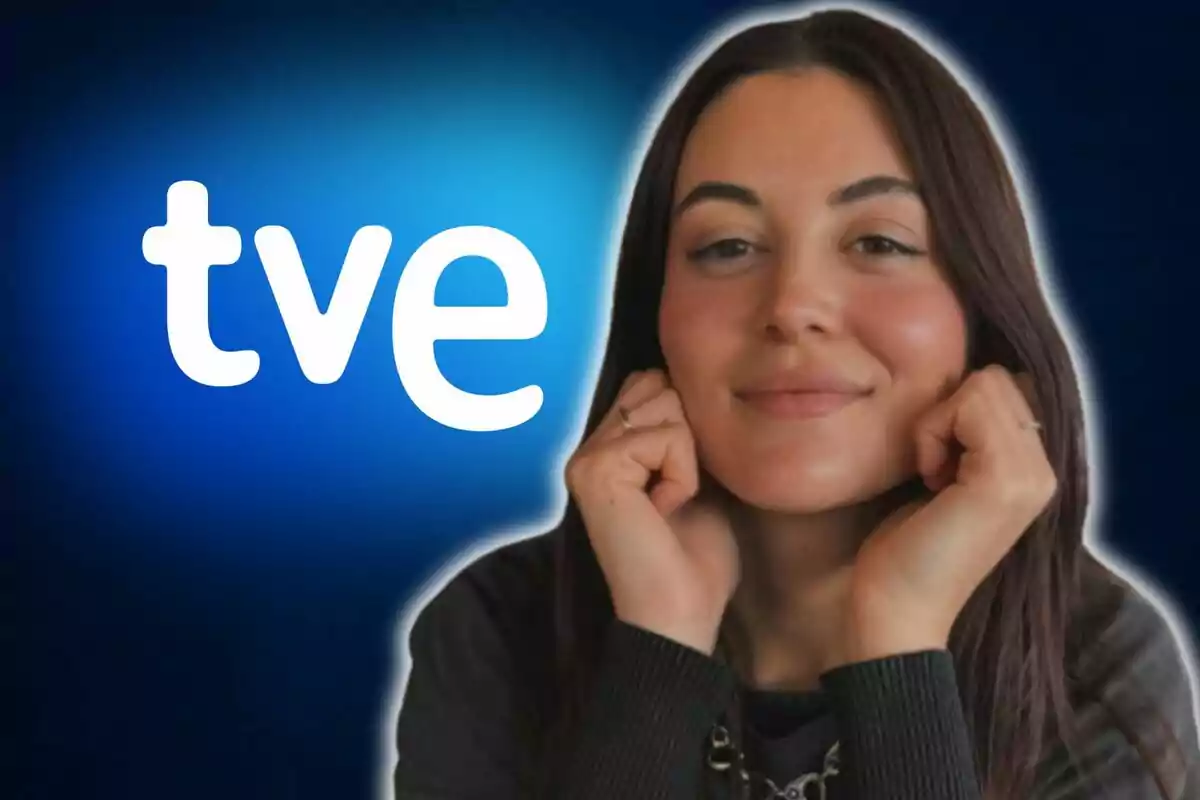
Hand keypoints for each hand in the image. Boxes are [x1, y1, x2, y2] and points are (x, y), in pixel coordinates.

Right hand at [565, 369, 739, 654]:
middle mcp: (588, 447)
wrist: (679, 616)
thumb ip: (685, 432)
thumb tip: (696, 387)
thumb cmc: (695, 559)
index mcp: (607, 448)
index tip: (682, 480)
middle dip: (688, 435)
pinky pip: (668, 437)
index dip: (685, 422)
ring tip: (669, 504)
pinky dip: (683, 475)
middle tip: (675, 494)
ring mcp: (587, 456)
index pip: (652, 382)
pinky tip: (664, 511)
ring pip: (667, 404)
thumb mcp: (699, 478)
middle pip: (661, 384)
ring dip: (688, 457)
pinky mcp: (597, 469)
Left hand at [823, 365, 1057, 668]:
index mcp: (1036, 471)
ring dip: (938, 424)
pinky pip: (965, 406)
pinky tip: (930, 482)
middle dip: (948, 413)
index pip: (1007, 387)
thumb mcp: (944, 478)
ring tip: (934, 478)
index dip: (959, 412)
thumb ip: (968, 438)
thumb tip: (960, 387)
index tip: (940, 466)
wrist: (895, 612)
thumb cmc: (905, 550)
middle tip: (935, 472)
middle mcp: (1046, 471)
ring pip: (983, 386)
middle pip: (995, 380)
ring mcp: (1032, 475)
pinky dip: (932, 434)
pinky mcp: (1005, 479)